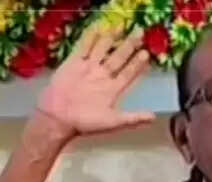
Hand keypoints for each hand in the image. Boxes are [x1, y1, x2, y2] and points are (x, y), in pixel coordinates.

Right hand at [37, 28, 155, 137]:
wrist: (58, 118)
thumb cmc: (85, 123)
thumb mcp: (112, 122)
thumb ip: (133, 118)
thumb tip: (153, 118)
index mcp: (113, 90)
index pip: (129, 74)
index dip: (138, 65)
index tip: (147, 55)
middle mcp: (103, 77)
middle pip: (118, 59)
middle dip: (129, 47)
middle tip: (139, 35)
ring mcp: (89, 69)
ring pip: (103, 50)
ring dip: (112, 39)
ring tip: (121, 27)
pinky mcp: (74, 64)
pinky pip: (84, 48)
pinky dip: (91, 38)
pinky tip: (99, 28)